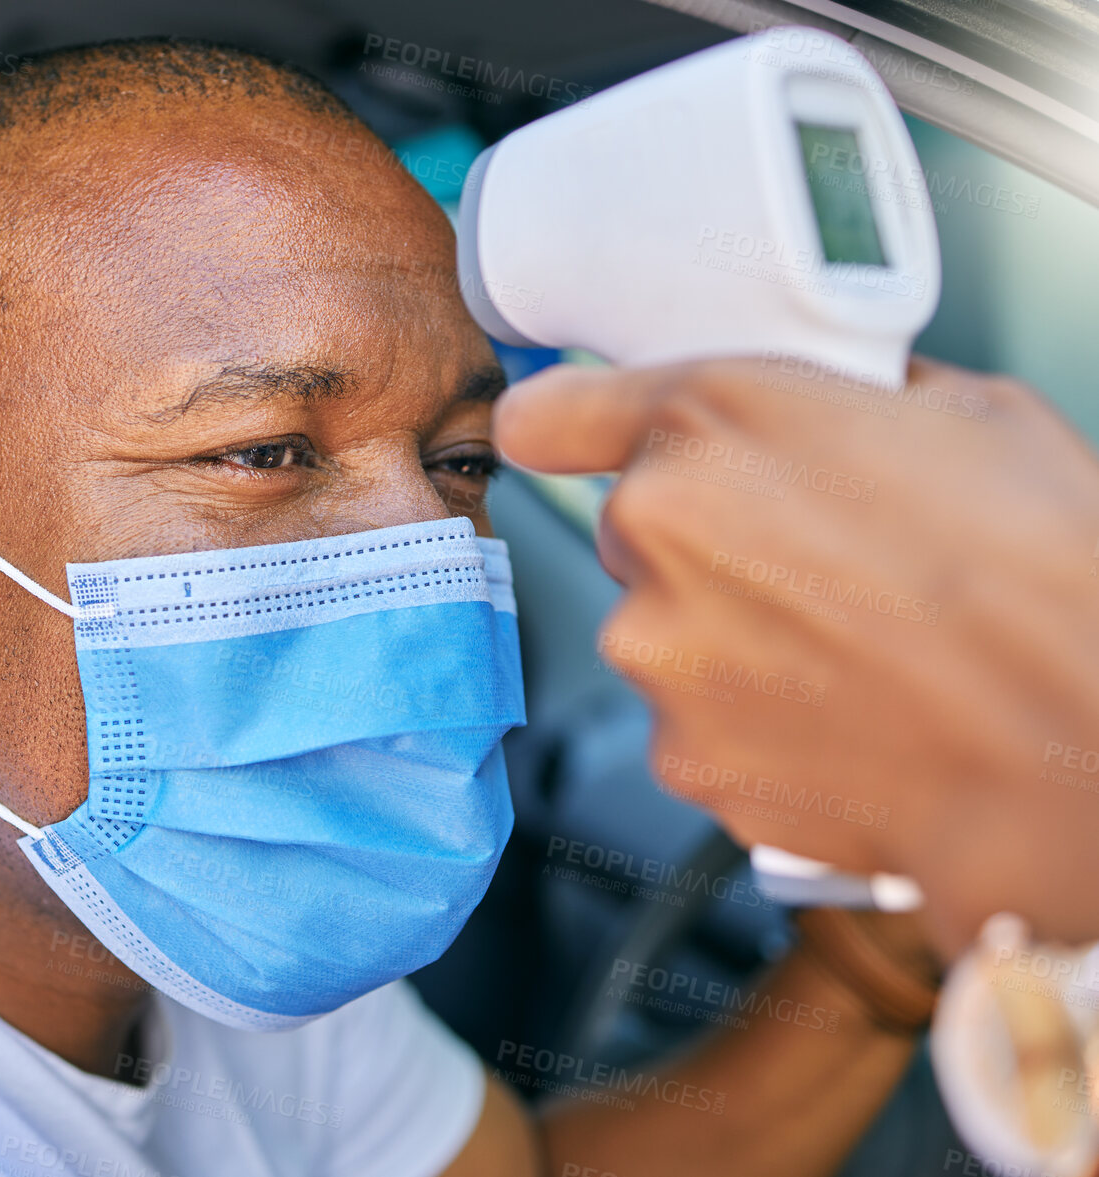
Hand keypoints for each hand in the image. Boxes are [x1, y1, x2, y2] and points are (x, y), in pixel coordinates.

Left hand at [494, 355, 1098, 955]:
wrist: (1072, 749)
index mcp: (706, 424)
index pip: (549, 416)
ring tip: (844, 651)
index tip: (568, 439)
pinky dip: (745, 722)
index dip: (564, 428)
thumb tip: (840, 404)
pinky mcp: (681, 755)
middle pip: (634, 532)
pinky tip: (836, 716)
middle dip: (702, 540)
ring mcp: (657, 656)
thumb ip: (855, 400)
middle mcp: (654, 536)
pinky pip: (694, 722)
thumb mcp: (967, 415)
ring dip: (726, 638)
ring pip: (662, 632)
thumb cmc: (1039, 578)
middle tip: (809, 562)